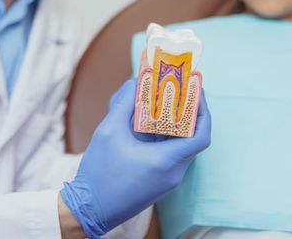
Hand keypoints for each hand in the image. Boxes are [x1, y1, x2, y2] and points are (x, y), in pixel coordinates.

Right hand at [60, 79, 210, 237]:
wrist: (89, 209)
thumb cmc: (98, 173)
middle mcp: (173, 173)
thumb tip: (136, 82)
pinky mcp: (160, 183)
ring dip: (176, 125)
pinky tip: (152, 123)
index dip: (202, 111)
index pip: (200, 136)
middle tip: (181, 91)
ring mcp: (168, 180)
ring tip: (165, 102)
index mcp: (165, 161)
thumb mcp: (109, 131)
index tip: (196, 92)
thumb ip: (124, 104)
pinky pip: (171, 156)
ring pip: (181, 147)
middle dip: (188, 113)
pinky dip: (166, 138)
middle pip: (192, 138)